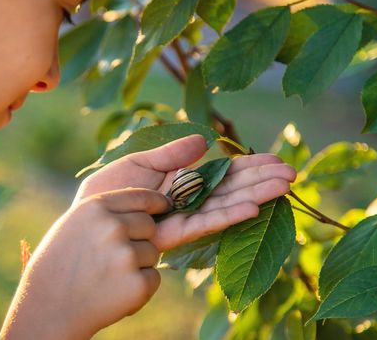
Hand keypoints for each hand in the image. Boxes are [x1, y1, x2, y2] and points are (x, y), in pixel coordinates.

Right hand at [0, 188, 168, 339]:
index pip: (141, 196)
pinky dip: (140, 286)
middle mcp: (113, 227)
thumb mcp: (74, 223)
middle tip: (115, 257)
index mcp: (96, 207)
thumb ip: (106, 211)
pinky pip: (153, 278)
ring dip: (138, 264)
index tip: (164, 206)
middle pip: (149, 225)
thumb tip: (145, 204)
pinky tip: (114, 291)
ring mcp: (126, 256)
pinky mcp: (137, 284)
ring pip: (152, 252)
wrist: (48, 308)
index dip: (155, 202)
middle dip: (140, 238)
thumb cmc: (59, 262)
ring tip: (108, 276)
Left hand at [75, 135, 296, 250]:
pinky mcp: (172, 236)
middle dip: (260, 180)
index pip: (222, 174)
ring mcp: (181, 219)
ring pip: (224, 205)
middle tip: (292, 172)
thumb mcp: (138, 163)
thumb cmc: (106, 191)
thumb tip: (205, 142)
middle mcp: (186, 202)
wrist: (83, 219)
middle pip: (230, 189)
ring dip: (254, 195)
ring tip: (284, 186)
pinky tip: (252, 207)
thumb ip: (170, 155)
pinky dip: (228, 215)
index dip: (248, 167)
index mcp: (180, 182)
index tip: (276, 159)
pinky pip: (204, 223)